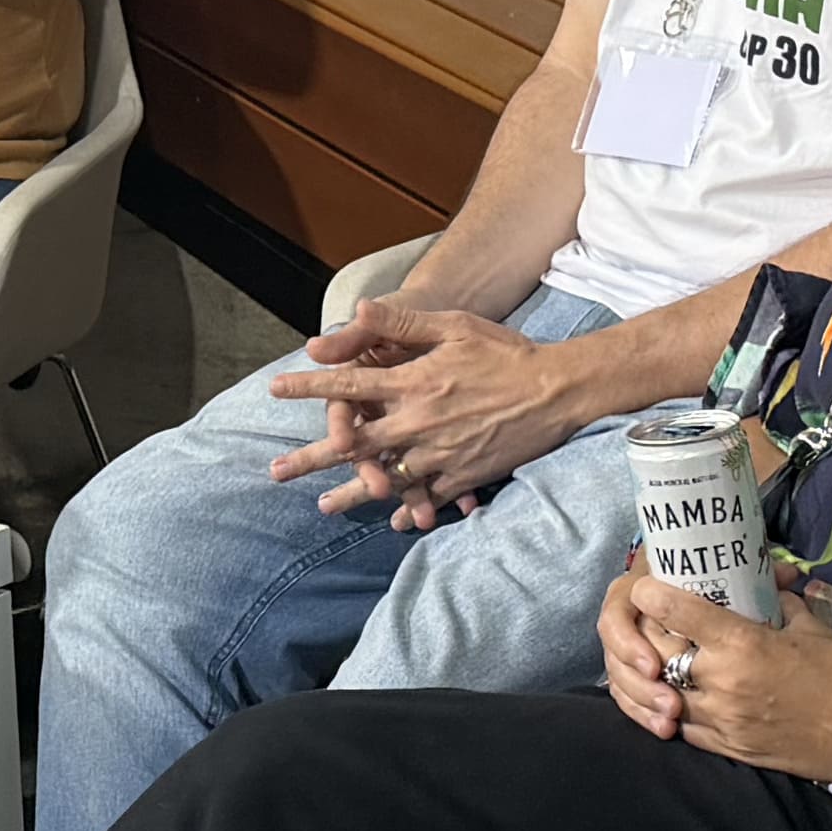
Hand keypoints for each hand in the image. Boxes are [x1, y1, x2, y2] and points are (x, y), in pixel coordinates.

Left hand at [263, 306, 562, 526]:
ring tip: (323, 507)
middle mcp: (418, 422)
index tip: (275, 389)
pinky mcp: (463, 475)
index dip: (308, 387)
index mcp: (412, 382)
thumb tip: (358, 311)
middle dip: (311, 459)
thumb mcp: (453, 326)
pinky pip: (427, 496)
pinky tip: (392, 519)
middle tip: (277, 472)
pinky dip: (407, 508)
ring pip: (385, 478)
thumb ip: (403, 323)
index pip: (348, 385)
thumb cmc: (505, 352)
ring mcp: (439, 454)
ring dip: (350, 494)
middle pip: (353, 445)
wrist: (556, 391)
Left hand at [599, 561, 831, 783]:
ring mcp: (725, 723)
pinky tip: (684, 693)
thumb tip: (761, 582)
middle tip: (654, 621)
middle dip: (650, 635)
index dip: (653, 595)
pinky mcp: (733, 751)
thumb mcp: (813, 627)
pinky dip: (678, 707)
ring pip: (664, 695)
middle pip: (658, 655)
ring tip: (665, 657)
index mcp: (745, 646)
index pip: (678, 613)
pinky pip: (685, 728)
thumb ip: (777, 603)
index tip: (646, 585)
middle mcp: (725, 685)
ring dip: (660, 675)